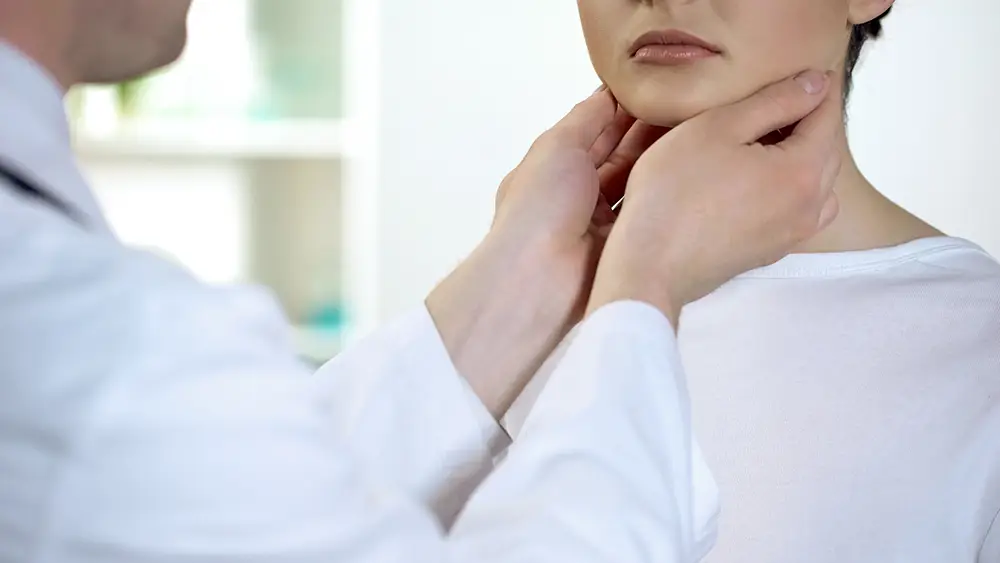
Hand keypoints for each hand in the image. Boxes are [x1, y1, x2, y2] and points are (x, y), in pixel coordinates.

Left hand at [427, 88, 665, 417]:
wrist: (539, 280)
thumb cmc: (540, 205)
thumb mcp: (557, 146)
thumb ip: (587, 117)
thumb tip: (611, 91)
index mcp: (557, 163)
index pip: (599, 126)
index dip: (628, 106)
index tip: (666, 84)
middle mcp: (581, 189)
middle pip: (623, 152)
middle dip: (652, 130)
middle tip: (696, 103)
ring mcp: (604, 219)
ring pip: (640, 180)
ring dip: (664, 158)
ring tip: (706, 128)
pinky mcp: (627, 244)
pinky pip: (651, 210)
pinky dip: (669, 191)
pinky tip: (698, 167)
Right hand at [589, 70, 842, 324]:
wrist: (650, 266)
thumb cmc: (673, 195)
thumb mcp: (718, 127)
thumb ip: (773, 101)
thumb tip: (814, 84)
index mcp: (803, 171)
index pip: (826, 115)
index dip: (812, 88)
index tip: (793, 75)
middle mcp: (808, 206)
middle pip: (826, 150)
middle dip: (808, 122)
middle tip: (776, 101)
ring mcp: (790, 235)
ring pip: (817, 185)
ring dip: (802, 158)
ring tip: (766, 143)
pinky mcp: (769, 252)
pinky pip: (798, 212)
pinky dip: (788, 189)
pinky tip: (754, 182)